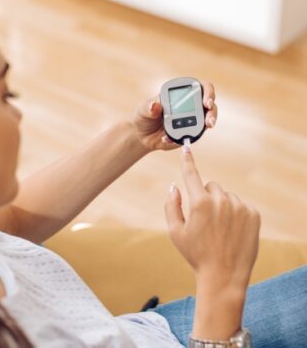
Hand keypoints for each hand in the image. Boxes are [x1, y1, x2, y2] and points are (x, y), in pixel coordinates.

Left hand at [130, 80, 216, 152]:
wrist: (141, 135)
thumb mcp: (143, 109)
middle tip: (209, 121)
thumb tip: (154, 105)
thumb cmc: (143, 116)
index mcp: (182, 94)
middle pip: (210, 105)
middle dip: (212, 112)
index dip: (208, 92)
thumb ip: (149, 107)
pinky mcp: (189, 134)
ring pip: (207, 120)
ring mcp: (192, 120)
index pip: (201, 87)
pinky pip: (193, 136)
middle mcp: (191, 105)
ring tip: (204, 128)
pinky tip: (170, 139)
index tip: (207, 101)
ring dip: (207, 125)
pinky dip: (185, 138)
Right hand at [164, 145, 259, 289]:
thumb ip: (171, 205)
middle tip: (204, 218)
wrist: (223, 275)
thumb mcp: (175, 232)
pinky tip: (232, 230)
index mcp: (199, 203)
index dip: (187, 160)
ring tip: (219, 228)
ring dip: (221, 205)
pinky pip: (240, 204)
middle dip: (205, 196)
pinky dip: (235, 213)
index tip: (186, 147)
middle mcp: (220, 201)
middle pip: (210, 186)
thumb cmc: (195, 254)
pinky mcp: (253, 214)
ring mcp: (239, 207)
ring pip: (226, 196)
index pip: (191, 174)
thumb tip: (173, 186)